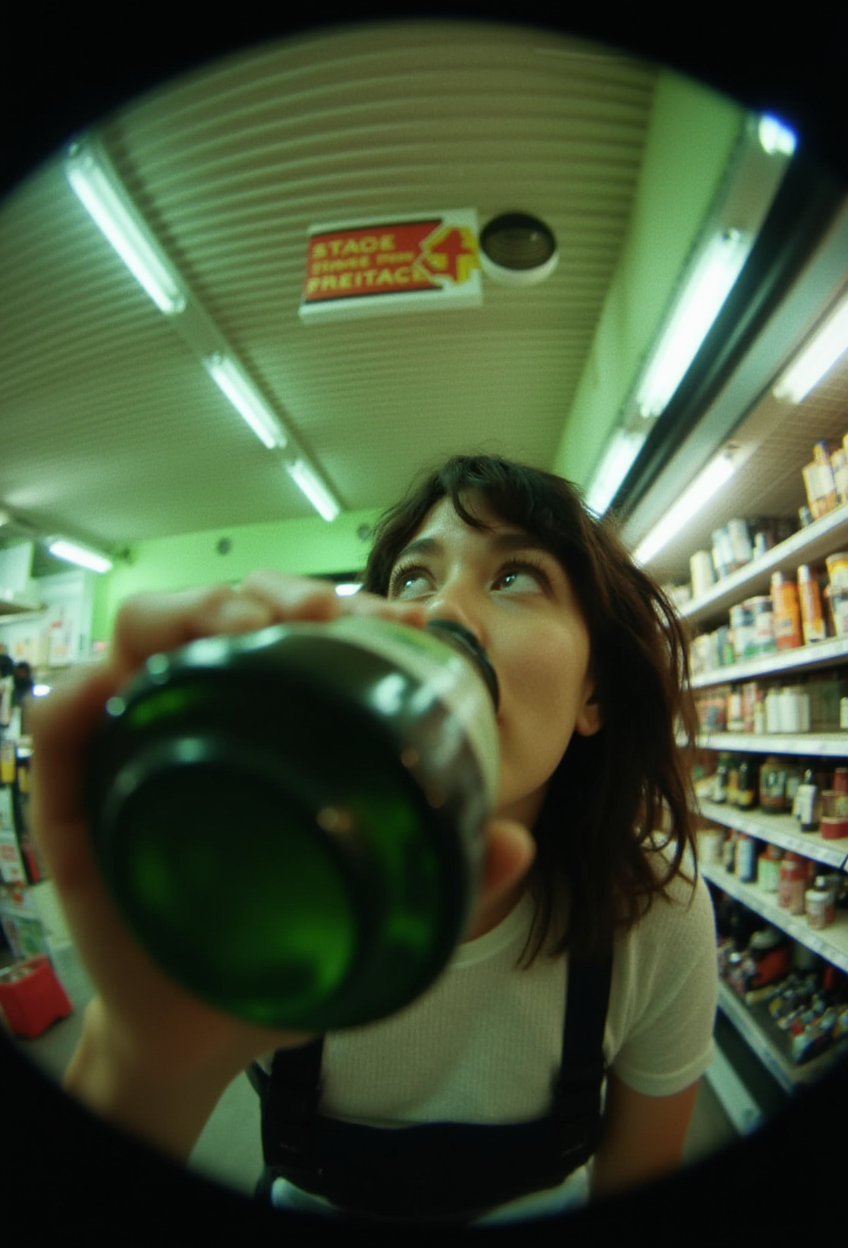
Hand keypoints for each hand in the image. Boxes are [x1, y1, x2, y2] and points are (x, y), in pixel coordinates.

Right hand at [29, 572, 533, 1142]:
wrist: (204, 1029)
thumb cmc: (289, 952)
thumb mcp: (384, 916)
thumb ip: (457, 884)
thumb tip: (517, 843)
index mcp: (277, 725)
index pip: (301, 635)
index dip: (348, 608)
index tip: (400, 620)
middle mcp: (207, 717)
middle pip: (221, 615)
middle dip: (268, 593)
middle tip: (316, 615)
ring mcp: (139, 748)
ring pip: (143, 641)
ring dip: (187, 612)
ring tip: (237, 626)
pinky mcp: (77, 799)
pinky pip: (59, 732)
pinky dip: (71, 700)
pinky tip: (105, 689)